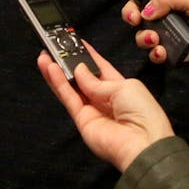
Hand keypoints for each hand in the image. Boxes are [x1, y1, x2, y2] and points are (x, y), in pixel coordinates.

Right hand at [36, 42, 173, 173]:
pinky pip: (69, 99)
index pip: (100, 68)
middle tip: (54, 47)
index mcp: (121, 88)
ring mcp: (93, 111)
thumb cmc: (143, 113)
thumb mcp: (124, 87)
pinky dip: (59, 84)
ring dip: (57, 72)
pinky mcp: (82, 121)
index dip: (87, 55)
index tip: (75, 42)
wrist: (143, 146)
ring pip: (71, 88)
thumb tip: (79, 70)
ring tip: (44, 55)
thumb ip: (97, 80)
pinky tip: (50, 69)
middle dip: (69, 63)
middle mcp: (105, 100)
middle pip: (82, 78)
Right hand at [107, 0, 188, 72]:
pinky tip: (162, 52)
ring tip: (153, 39)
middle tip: (135, 19)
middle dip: (131, 15)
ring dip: (143, 37)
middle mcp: (168, 11)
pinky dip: (155, 53)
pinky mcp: (171, 50)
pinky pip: (154, 52)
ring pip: (143, 33)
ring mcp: (169, 31)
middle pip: (138, 10)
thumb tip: (146, 10)